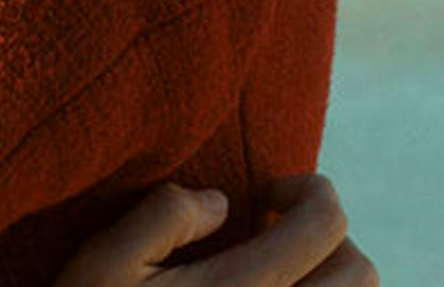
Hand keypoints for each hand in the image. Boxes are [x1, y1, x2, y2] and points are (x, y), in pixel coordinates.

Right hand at [53, 174, 375, 286]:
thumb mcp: (108, 259)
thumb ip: (165, 216)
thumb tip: (219, 201)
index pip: (325, 223)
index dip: (308, 190)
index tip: (265, 193)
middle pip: (360, 271)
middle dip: (329, 235)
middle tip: (277, 227)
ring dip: (330, 277)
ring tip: (280, 267)